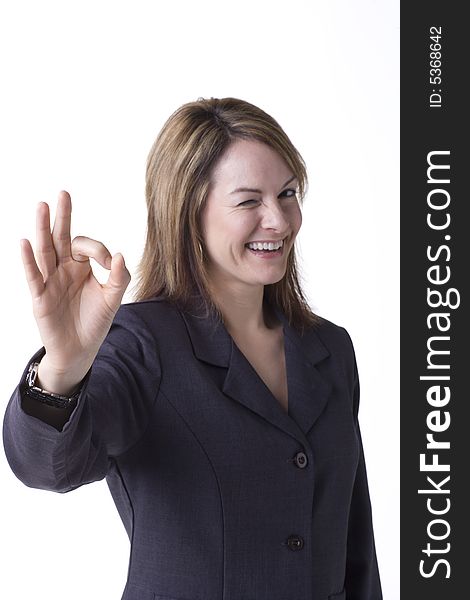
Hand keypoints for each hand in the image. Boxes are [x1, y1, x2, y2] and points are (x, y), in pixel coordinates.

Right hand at [20, 191, 130, 392]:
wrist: (80, 351)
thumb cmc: (94, 322)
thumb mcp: (113, 299)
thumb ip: (119, 277)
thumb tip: (119, 254)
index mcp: (81, 267)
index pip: (85, 246)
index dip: (97, 249)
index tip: (106, 263)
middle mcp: (63, 269)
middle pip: (60, 238)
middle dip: (62, 217)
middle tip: (62, 194)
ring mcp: (50, 281)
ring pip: (45, 251)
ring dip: (42, 229)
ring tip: (42, 206)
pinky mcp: (40, 297)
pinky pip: (33, 275)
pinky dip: (28, 260)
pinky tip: (26, 242)